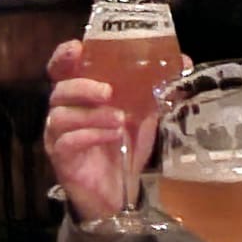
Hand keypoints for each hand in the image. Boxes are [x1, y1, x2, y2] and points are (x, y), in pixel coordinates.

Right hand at [42, 39, 145, 223]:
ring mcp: (58, 135)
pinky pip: (67, 141)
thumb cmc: (124, 147)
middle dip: (83, 87)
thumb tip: (183, 60)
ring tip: (119, 120)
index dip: (64, 56)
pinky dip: (91, 136)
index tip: (77, 49)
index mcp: (80, 94)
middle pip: (60, 90)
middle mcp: (64, 110)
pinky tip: (113, 136)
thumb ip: (155, 89)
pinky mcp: (61, 158)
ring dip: (92, 115)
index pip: (61, 69)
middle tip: (108, 91)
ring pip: (61, 116)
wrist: (119, 192)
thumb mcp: (143, 115)